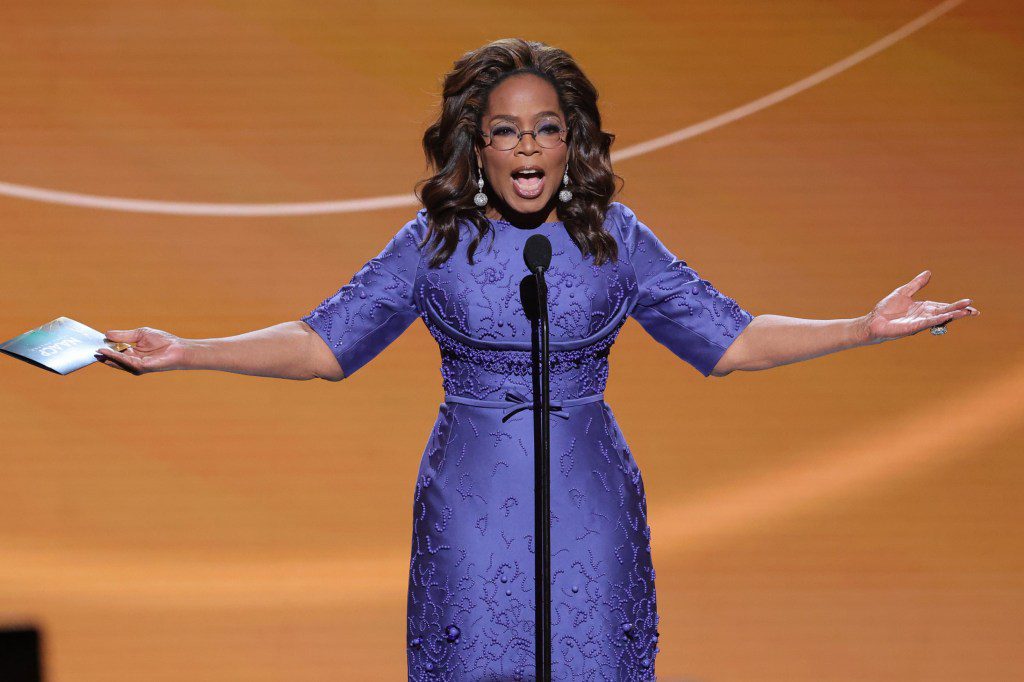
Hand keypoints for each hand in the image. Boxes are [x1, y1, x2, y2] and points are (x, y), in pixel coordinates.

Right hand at [94, 327, 190, 374]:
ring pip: (115, 361)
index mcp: (130, 353)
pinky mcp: (140, 367)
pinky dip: (114, 356)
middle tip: (86, 348)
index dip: (102, 346)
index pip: (113, 351)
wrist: (178, 348)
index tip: (90, 341)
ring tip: (95, 349)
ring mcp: (134, 366)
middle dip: (100, 354)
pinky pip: (124, 361)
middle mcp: (130, 361)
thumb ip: (123, 335)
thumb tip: (106, 334)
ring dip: (105, 355)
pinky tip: (106, 351)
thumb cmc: (163, 341)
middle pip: (111, 359)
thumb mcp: (140, 334)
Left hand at [861, 270, 979, 343]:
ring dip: (952, 315)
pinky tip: (946, 317)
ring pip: (939, 318)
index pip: (943, 306)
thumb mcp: (903, 292)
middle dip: (959, 311)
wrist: (873, 321)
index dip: (956, 305)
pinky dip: (937, 320)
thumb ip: (916, 284)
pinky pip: (926, 323)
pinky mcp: (912, 327)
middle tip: (974, 310)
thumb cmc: (886, 309)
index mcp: (923, 308)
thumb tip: (929, 272)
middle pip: (945, 312)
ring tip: (966, 313)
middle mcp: (924, 316)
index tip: (970, 303)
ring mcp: (919, 322)